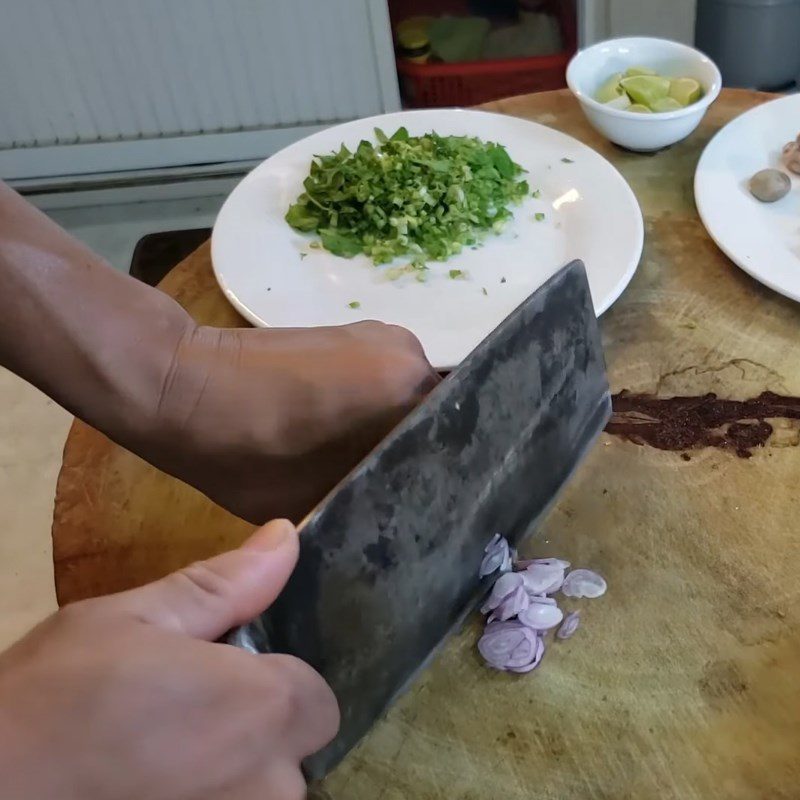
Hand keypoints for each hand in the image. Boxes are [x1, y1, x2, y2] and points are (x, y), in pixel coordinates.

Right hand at [0, 520, 338, 799]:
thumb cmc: (57, 694)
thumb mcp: (137, 618)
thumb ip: (226, 584)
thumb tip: (285, 535)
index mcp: (264, 710)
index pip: (318, 696)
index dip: (275, 682)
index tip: (223, 674)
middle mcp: (269, 787)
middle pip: (293, 752)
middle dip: (255, 730)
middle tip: (183, 711)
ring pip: (261, 793)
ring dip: (228, 773)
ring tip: (158, 750)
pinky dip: (202, 795)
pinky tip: (146, 782)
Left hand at [149, 321, 439, 522]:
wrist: (182, 385)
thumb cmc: (243, 451)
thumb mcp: (315, 500)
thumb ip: (373, 499)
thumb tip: (404, 509)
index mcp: (406, 390)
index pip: (459, 439)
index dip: (448, 477)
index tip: (438, 510)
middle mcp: (409, 352)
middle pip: (439, 414)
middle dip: (423, 452)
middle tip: (409, 497)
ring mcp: (381, 334)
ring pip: (411, 396)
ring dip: (399, 429)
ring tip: (378, 469)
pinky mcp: (352, 331)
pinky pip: (385, 378)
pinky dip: (378, 407)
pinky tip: (352, 437)